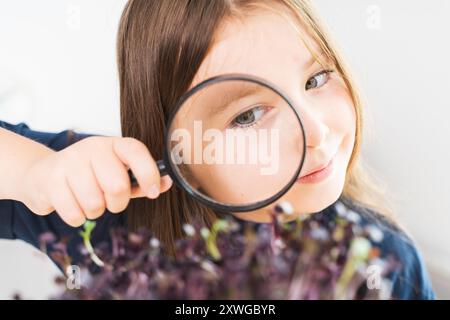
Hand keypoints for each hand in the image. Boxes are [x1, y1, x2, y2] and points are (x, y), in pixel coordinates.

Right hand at [20, 136, 171, 226]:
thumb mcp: (117, 173)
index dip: (148, 172)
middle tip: (109, 199)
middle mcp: (92, 148)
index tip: (152, 192)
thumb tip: (165, 183)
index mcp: (113, 145)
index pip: (135, 151)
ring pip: (94, 204)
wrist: (43, 174)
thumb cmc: (89, 175)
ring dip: (94, 211)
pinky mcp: (50, 179)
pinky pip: (74, 214)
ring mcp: (69, 161)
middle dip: (116, 203)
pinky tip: (71, 203)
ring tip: (86, 199)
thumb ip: (141, 180)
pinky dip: (77, 217)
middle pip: (117, 186)